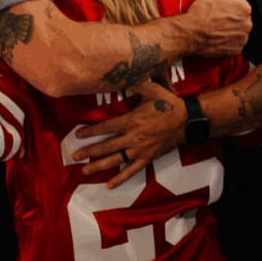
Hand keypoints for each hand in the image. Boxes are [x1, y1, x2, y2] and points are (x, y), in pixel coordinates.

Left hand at [71, 83, 185, 188]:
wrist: (187, 122)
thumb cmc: (168, 104)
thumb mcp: (152, 89)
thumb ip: (135, 83)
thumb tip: (120, 75)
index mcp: (132, 121)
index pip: (106, 127)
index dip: (90, 131)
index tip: (77, 134)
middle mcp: (134, 137)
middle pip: (107, 146)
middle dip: (89, 151)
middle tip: (74, 156)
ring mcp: (141, 150)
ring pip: (116, 160)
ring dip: (99, 166)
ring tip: (84, 170)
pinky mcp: (148, 158)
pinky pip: (132, 170)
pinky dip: (120, 178)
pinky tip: (109, 185)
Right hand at [184, 0, 251, 56]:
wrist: (190, 34)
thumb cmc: (200, 14)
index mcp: (244, 9)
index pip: (238, 1)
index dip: (226, 2)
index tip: (217, 7)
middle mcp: (247, 25)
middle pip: (240, 16)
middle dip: (230, 15)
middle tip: (215, 18)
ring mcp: (243, 39)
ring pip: (238, 29)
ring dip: (230, 28)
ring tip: (216, 28)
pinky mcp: (236, 49)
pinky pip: (235, 42)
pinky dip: (228, 40)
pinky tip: (217, 36)